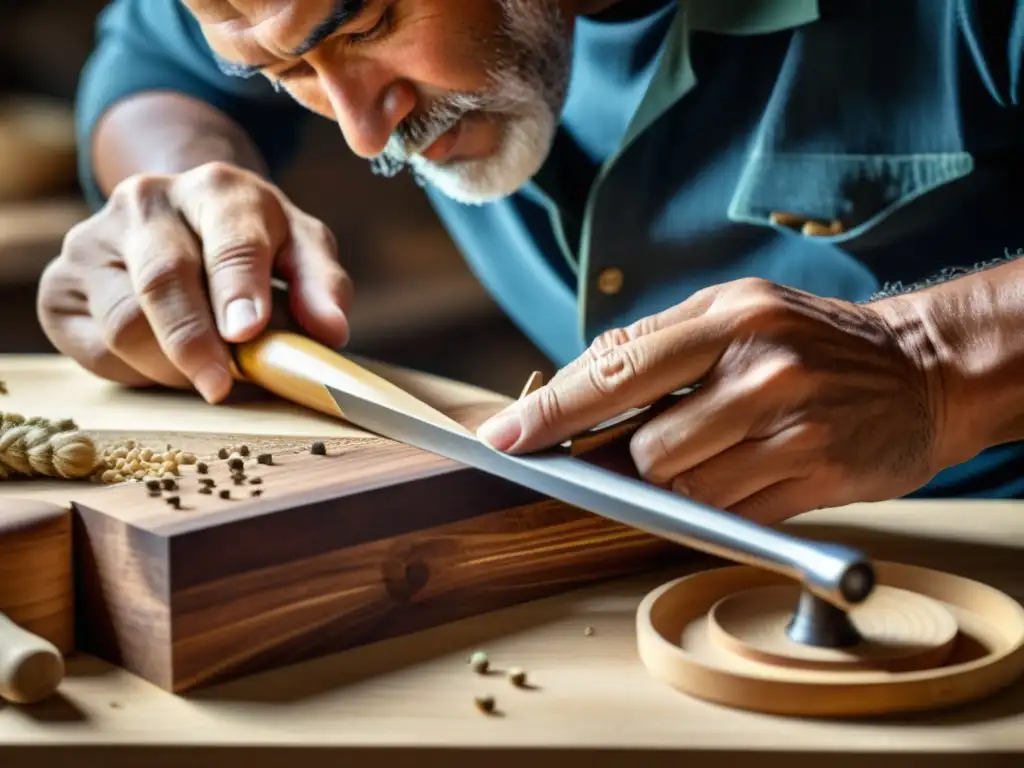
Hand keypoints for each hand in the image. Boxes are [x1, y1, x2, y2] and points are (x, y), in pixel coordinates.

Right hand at [37, 162, 352, 401]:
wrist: (181, 218)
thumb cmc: (253, 241)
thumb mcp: (301, 250)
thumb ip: (323, 286)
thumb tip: (331, 331)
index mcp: (217, 188)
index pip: (229, 239)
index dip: (239, 287)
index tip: (247, 332)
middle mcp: (145, 201)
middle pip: (164, 280)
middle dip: (196, 341)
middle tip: (222, 385)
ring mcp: (93, 241)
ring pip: (126, 323)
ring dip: (172, 365)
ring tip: (209, 374)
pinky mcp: (60, 285)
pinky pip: (96, 347)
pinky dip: (138, 371)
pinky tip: (167, 362)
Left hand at [477, 277, 950, 524]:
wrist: (921, 370)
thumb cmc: (809, 340)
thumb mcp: (735, 310)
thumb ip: (655, 343)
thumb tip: (569, 384)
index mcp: (730, 318)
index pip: (619, 369)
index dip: (554, 411)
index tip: (505, 438)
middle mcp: (762, 369)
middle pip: (647, 448)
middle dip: (635, 459)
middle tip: (656, 445)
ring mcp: (794, 427)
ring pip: (686, 489)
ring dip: (681, 485)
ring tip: (720, 452)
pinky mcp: (820, 476)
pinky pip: (732, 515)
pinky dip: (719, 506)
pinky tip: (749, 474)